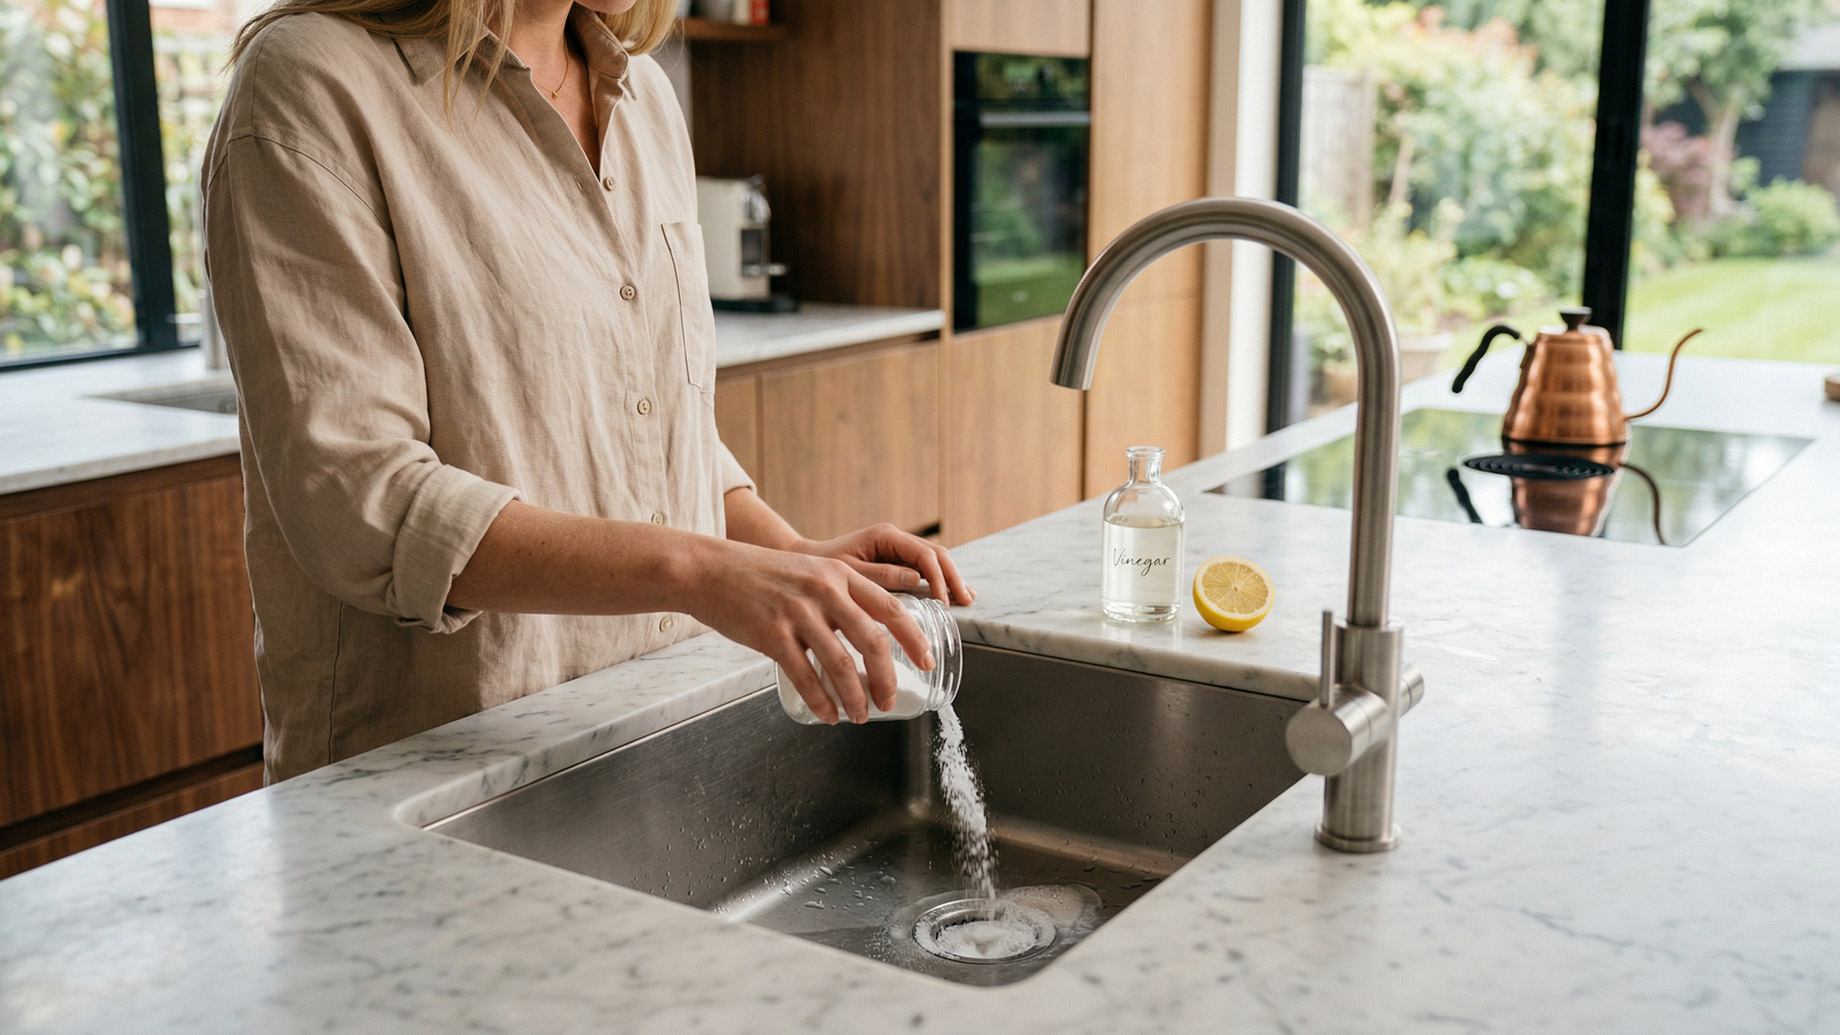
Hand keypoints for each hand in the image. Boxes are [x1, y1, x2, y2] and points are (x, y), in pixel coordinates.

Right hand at [681, 539, 933, 724]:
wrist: (711, 570)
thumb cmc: (762, 576)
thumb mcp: (811, 572)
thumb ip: (840, 596)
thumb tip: (871, 635)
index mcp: (840, 575)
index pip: (891, 609)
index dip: (914, 640)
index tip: (926, 662)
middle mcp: (824, 590)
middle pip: (873, 642)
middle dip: (887, 679)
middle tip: (889, 701)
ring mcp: (798, 613)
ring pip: (841, 665)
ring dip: (855, 698)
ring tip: (858, 716)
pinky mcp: (772, 635)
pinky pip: (806, 677)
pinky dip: (822, 702)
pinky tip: (828, 714)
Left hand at [792, 523, 974, 605]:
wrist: (807, 563)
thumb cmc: (822, 570)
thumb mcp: (851, 574)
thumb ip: (882, 575)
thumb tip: (917, 579)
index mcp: (885, 536)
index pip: (924, 555)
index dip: (939, 578)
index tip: (944, 602)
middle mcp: (895, 538)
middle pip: (936, 554)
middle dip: (953, 577)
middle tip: (965, 601)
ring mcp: (897, 547)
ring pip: (934, 559)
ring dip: (951, 578)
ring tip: (966, 598)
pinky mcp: (895, 558)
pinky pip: (924, 567)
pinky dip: (939, 579)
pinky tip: (950, 594)